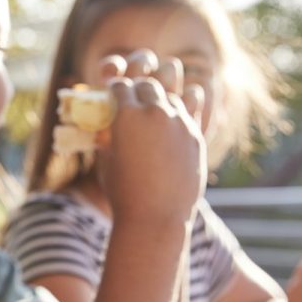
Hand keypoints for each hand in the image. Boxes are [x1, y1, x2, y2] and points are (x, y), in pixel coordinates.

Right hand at [97, 50, 206, 226]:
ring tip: (158, 99)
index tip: (113, 92)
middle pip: (147, 84)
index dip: (114, 87)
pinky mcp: (195, 133)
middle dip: (138, 86)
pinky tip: (180, 105)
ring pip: (172, 91)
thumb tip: (105, 128)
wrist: (156, 217)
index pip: (119, 86)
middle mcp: (153, 111)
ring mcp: (178, 121)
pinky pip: (194, 104)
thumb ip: (107, 139)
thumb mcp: (106, 161)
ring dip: (162, 92)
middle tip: (135, 94)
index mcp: (125, 115)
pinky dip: (186, 101)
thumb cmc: (122, 192)